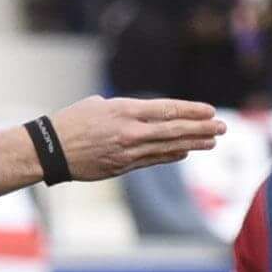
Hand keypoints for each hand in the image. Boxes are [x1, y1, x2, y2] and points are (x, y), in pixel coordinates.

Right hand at [42, 93, 226, 179]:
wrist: (50, 150)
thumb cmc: (71, 122)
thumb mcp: (98, 104)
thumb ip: (124, 109)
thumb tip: (141, 114)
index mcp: (125, 110)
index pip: (167, 110)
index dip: (192, 111)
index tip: (210, 111)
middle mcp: (130, 131)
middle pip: (174, 130)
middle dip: (201, 128)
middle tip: (221, 128)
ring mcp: (128, 152)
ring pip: (168, 147)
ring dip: (192, 144)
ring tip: (211, 142)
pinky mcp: (122, 167)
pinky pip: (153, 160)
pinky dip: (171, 156)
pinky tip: (185, 153)